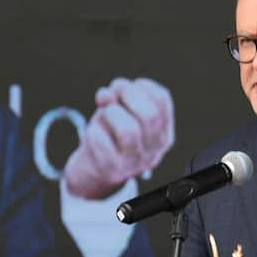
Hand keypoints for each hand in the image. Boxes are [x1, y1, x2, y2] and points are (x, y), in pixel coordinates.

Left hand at [63, 77, 174, 199]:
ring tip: (104, 114)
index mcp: (163, 133)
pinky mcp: (112, 170)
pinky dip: (93, 131)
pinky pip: (102, 144)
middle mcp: (154, 150)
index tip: (126, 87)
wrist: (93, 171)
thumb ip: (113, 98)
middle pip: (149, 115)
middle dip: (127, 94)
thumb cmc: (109, 135)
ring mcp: (134, 163)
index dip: (142, 85)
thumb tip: (106, 94)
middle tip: (112, 95)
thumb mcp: (115, 111)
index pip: (161, 99)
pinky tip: (93, 133)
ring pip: (128, 130)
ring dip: (111, 113)